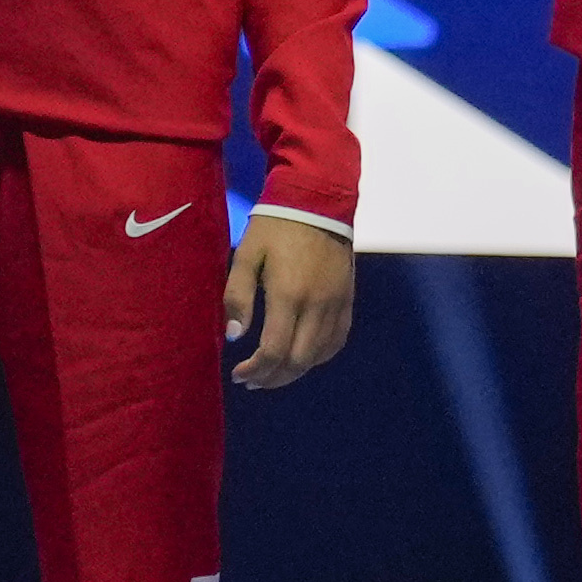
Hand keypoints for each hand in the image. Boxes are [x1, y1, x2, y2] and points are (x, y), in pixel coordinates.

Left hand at [224, 217, 354, 389]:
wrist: (317, 201)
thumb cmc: (275, 226)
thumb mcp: (246, 254)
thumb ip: (238, 296)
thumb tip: (235, 336)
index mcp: (289, 296)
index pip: (274, 351)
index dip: (256, 370)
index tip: (238, 374)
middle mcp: (317, 307)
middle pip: (298, 362)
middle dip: (273, 378)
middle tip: (252, 380)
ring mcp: (336, 305)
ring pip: (318, 356)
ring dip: (294, 372)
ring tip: (272, 374)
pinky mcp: (347, 300)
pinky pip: (336, 341)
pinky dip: (318, 357)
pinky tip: (301, 358)